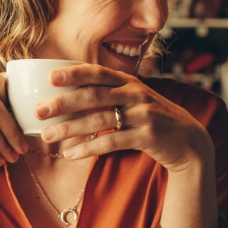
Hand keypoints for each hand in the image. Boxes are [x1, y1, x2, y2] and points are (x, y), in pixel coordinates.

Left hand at [35, 64, 212, 172]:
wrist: (188, 140)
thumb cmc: (153, 120)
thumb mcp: (135, 101)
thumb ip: (110, 95)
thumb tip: (69, 99)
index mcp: (130, 82)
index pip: (98, 73)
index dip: (74, 73)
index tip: (50, 77)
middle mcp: (136, 94)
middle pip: (94, 95)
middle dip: (63, 103)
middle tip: (38, 111)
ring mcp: (143, 114)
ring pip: (99, 119)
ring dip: (70, 128)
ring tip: (48, 136)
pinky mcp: (147, 136)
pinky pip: (112, 142)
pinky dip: (89, 148)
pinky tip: (70, 154)